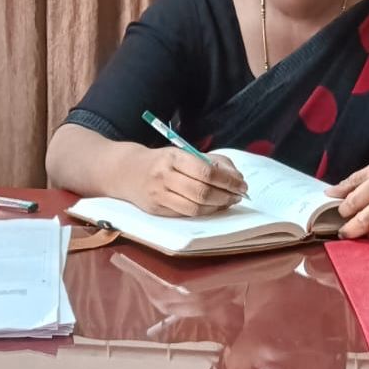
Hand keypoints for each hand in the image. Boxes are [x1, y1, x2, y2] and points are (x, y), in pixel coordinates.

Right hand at [133, 147, 247, 216]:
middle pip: (202, 192)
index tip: (242, 184)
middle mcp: (164, 177)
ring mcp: (159, 196)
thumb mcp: (183, 153)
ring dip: (218, 207)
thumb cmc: (162, 161)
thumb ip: (211, 162)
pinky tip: (213, 207)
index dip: (228, 180)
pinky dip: (204, 212)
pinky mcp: (157, 211)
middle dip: (226, 195)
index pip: (206, 171)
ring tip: (229, 201)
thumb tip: (236, 178)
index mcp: (173, 158)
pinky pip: (186, 215)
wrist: (126, 171)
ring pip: (195, 208)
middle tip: (239, 195)